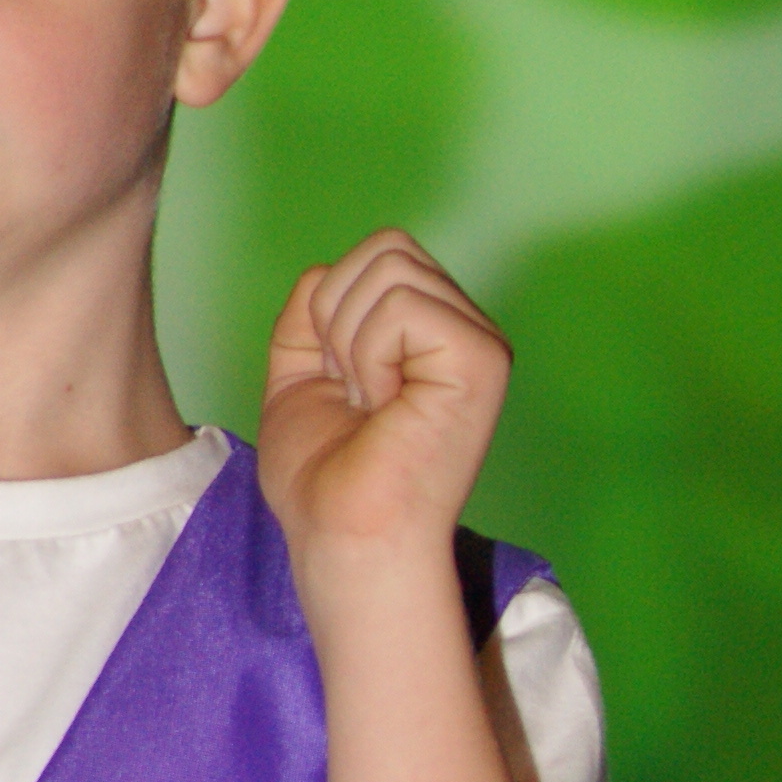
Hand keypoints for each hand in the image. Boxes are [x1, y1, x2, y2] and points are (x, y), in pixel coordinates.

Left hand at [259, 232, 508, 592]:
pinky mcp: (482, 359)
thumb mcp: (299, 375)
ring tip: (370, 399)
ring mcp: (480, 342)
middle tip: (354, 389)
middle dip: (338, 315)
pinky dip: (371, 353)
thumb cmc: (328, 477)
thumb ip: (310, 316)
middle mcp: (465, 329)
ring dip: (353, 340)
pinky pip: (403, 305)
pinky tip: (385, 403)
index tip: (340, 381)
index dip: (334, 305)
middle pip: (388, 246)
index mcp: (431, 331)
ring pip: (392, 267)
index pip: (381, 252)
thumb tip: (324, 270)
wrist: (342, 535)